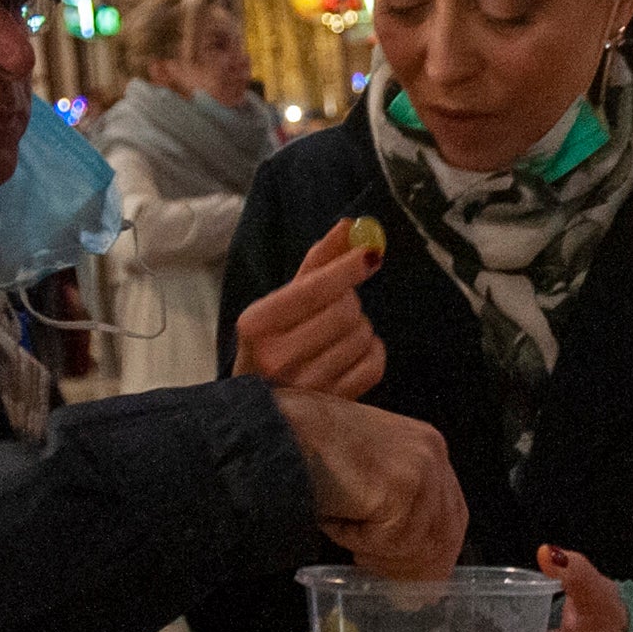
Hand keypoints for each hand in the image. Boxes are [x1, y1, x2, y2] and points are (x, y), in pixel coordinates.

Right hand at [235, 219, 385, 396]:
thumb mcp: (283, 300)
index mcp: (257, 325)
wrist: (261, 402)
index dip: (348, 268)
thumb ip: (317, 262)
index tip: (370, 253)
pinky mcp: (333, 406)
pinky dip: (372, 352)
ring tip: (337, 335)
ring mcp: (306, 388)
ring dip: (360, 328)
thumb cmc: (274, 341)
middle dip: (350, 301)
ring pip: (363, 336)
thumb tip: (348, 226)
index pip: (314, 290)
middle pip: (345, 311)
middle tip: (340, 304)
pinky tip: (350, 354)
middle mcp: (276, 359)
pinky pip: (375, 364)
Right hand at [273, 390, 463, 579]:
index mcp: (429, 446)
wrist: (284, 429)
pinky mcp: (399, 488)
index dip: (437, 552)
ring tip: (344, 532)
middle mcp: (432, 454)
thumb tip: (410, 554)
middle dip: (418, 568)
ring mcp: (420, 470)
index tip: (425, 579)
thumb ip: (397, 502)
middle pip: (443, 533)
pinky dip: (356, 540)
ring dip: (374, 551)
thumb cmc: (312, 445)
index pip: (451, 513)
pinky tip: (336, 519)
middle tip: (392, 587)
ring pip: (413, 543)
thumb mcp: (368, 472)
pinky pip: (387, 541)